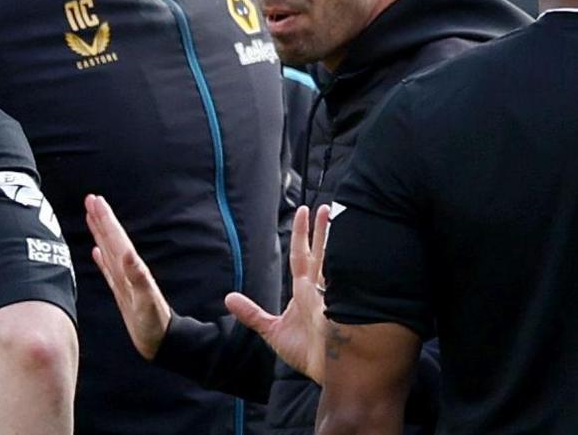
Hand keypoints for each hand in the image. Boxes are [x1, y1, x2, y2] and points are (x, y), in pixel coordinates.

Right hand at [85, 194, 170, 359]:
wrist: (162, 341)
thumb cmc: (155, 324)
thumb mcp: (147, 301)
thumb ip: (139, 277)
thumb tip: (128, 254)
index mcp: (132, 268)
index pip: (116, 238)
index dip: (106, 219)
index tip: (95, 200)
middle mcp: (128, 270)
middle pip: (112, 238)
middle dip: (101, 219)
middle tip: (90, 199)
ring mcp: (125, 280)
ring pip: (108, 250)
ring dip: (100, 233)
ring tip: (90, 217)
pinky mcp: (122, 292)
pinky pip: (109, 270)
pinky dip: (101, 259)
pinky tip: (96, 251)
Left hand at [225, 204, 330, 382]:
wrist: (324, 371)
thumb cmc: (306, 353)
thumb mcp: (271, 331)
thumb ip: (251, 313)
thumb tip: (228, 298)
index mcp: (305, 290)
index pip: (302, 254)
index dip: (303, 233)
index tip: (305, 211)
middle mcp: (320, 287)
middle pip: (320, 250)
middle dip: (322, 229)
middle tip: (324, 206)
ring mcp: (333, 293)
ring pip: (333, 258)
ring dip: (334, 237)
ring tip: (335, 214)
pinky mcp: (343, 303)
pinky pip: (344, 276)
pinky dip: (345, 260)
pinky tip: (348, 243)